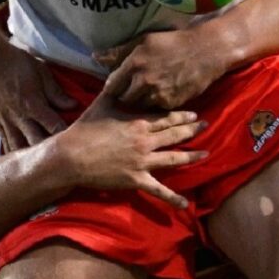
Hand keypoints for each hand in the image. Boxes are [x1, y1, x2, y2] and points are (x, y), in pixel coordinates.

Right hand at [0, 43, 77, 151]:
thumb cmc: (16, 63)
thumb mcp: (41, 71)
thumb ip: (56, 92)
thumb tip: (73, 105)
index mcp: (33, 105)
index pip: (54, 126)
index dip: (66, 135)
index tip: (78, 141)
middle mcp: (20, 118)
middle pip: (37, 143)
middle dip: (50, 152)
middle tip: (63, 157)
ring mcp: (6, 122)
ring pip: (19, 148)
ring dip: (30, 158)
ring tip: (42, 165)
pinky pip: (6, 142)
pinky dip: (14, 152)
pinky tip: (21, 160)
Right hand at [56, 92, 207, 208]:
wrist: (72, 155)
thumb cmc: (85, 128)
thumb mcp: (101, 103)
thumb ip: (114, 88)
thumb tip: (119, 74)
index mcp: (138, 122)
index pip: (166, 118)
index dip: (182, 116)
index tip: (194, 114)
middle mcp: (145, 140)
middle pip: (174, 135)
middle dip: (192, 130)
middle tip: (206, 126)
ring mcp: (142, 161)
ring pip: (173, 158)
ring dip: (191, 156)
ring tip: (206, 153)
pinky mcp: (136, 179)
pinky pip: (158, 190)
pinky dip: (173, 198)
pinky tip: (185, 204)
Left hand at [97, 28, 229, 108]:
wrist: (206, 50)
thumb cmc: (173, 42)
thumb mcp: (144, 40)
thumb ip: (118, 51)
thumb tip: (95, 57)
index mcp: (135, 63)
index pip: (112, 86)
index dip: (113, 88)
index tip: (116, 88)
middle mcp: (144, 81)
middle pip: (124, 99)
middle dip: (125, 97)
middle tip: (131, 92)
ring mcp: (158, 94)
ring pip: (140, 106)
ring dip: (141, 102)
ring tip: (147, 93)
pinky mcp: (171, 103)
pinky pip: (157, 109)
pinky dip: (156, 104)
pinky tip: (162, 93)